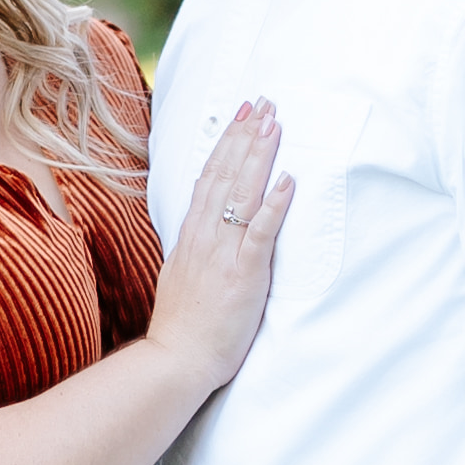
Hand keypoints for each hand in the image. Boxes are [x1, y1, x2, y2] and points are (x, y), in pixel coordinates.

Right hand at [149, 98, 291, 395]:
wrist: (176, 360)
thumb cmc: (184, 327)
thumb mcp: (182, 275)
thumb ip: (194, 248)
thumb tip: (202, 227)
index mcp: (192, 236)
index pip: (209, 177)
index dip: (226, 143)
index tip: (240, 116)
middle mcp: (205, 237)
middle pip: (225, 174)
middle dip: (245, 136)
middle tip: (263, 103)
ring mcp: (223, 254)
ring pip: (241, 193)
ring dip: (259, 156)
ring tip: (275, 124)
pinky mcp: (244, 275)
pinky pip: (260, 233)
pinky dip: (274, 204)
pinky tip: (288, 180)